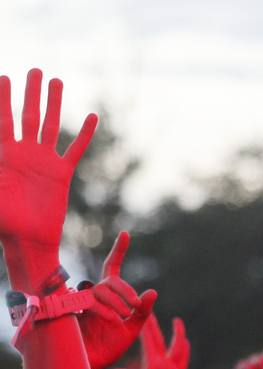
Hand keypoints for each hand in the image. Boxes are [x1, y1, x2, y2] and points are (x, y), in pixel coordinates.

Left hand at [0, 69, 96, 254]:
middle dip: (30, 93)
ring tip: (56, 82)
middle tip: (34, 71)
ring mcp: (45, 162)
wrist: (27, 240)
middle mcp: (25, 154)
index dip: (2, 99)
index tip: (4, 77)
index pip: (3, 120)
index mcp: (5, 155)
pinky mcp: (62, 175)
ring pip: (51, 126)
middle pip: (29, 115)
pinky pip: (76, 150)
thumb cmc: (2, 222)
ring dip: (54, 104)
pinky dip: (85, 134)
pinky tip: (91, 117)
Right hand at [79, 231, 158, 368]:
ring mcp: (83, 301)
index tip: (126, 234)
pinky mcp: (73, 311)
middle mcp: (95, 295)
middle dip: (125, 291)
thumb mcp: (133, 329)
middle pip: (110, 281)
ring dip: (116, 301)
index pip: (113, 269)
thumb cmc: (112, 346)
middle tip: (134, 307)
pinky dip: (104, 310)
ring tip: (122, 318)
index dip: (118, 251)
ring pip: (100, 289)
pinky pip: (90, 302)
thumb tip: (153, 291)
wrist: (95, 363)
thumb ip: (143, 311)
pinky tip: (112, 320)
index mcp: (111, 296)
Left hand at [111, 314, 189, 368]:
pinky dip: (185, 348)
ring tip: (177, 321)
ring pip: (174, 347)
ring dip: (175, 334)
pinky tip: (186, 341)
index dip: (148, 324)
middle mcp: (160, 365)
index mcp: (152, 365)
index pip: (150, 339)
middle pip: (158, 339)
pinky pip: (183, 359)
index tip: (145, 308)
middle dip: (155, 323)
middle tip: (151, 306)